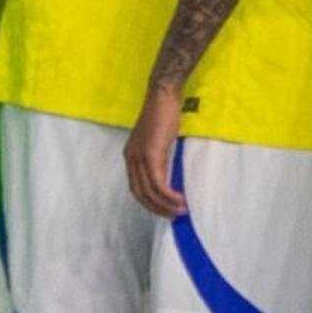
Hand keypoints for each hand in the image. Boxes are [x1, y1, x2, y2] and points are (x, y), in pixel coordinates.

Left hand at [124, 84, 188, 218]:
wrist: (163, 96)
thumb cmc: (164, 114)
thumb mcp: (158, 139)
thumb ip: (158, 156)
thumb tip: (167, 174)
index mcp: (130, 155)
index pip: (136, 187)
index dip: (149, 202)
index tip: (164, 209)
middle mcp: (131, 158)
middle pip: (140, 194)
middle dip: (157, 209)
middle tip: (174, 216)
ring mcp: (139, 157)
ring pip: (150, 192)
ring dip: (165, 205)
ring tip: (181, 211)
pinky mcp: (151, 155)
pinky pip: (158, 183)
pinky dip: (169, 196)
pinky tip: (180, 200)